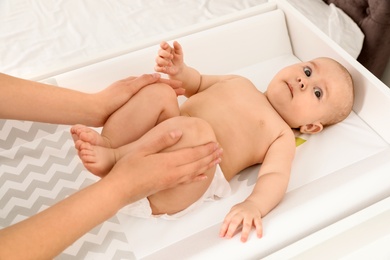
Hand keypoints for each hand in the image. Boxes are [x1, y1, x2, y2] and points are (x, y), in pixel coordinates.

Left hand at [95, 73, 183, 122]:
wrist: (94, 111)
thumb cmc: (110, 100)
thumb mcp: (128, 89)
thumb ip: (142, 81)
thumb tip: (156, 74)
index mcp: (134, 82)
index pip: (156, 81)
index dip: (170, 83)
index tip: (182, 86)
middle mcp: (133, 87)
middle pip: (155, 86)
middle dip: (169, 87)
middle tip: (182, 90)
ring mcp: (130, 96)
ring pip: (151, 93)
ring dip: (163, 94)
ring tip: (173, 97)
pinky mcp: (126, 104)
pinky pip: (145, 101)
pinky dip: (155, 101)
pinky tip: (157, 107)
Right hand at [107, 129, 222, 204]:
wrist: (119, 190)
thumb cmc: (127, 168)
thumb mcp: (142, 150)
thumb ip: (161, 140)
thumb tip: (179, 132)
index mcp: (168, 162)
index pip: (193, 154)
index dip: (206, 149)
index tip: (216, 143)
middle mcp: (173, 173)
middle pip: (197, 164)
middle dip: (210, 156)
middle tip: (221, 150)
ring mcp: (171, 181)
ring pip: (195, 173)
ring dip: (207, 166)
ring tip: (217, 160)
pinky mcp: (167, 186)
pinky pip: (187, 182)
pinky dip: (197, 178)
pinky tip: (203, 177)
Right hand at [155, 41, 183, 75]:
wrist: (179, 68)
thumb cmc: (178, 59)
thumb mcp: (179, 53)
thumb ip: (177, 47)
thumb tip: (175, 42)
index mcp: (166, 49)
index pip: (162, 44)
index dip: (163, 44)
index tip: (166, 46)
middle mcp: (162, 54)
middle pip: (159, 52)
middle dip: (165, 54)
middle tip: (172, 56)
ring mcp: (160, 61)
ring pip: (157, 59)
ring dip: (163, 61)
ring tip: (170, 64)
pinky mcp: (160, 68)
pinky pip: (156, 68)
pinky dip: (159, 68)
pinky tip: (164, 69)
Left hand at [219, 200, 262, 241]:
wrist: (253, 203)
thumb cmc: (242, 209)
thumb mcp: (234, 212)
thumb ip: (229, 220)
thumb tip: (224, 231)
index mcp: (234, 211)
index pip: (227, 219)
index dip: (224, 227)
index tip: (222, 235)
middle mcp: (242, 213)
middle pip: (235, 221)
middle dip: (231, 229)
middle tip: (229, 237)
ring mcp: (249, 215)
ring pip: (247, 224)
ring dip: (245, 232)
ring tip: (243, 240)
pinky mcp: (257, 217)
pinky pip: (258, 224)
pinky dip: (259, 230)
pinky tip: (258, 236)